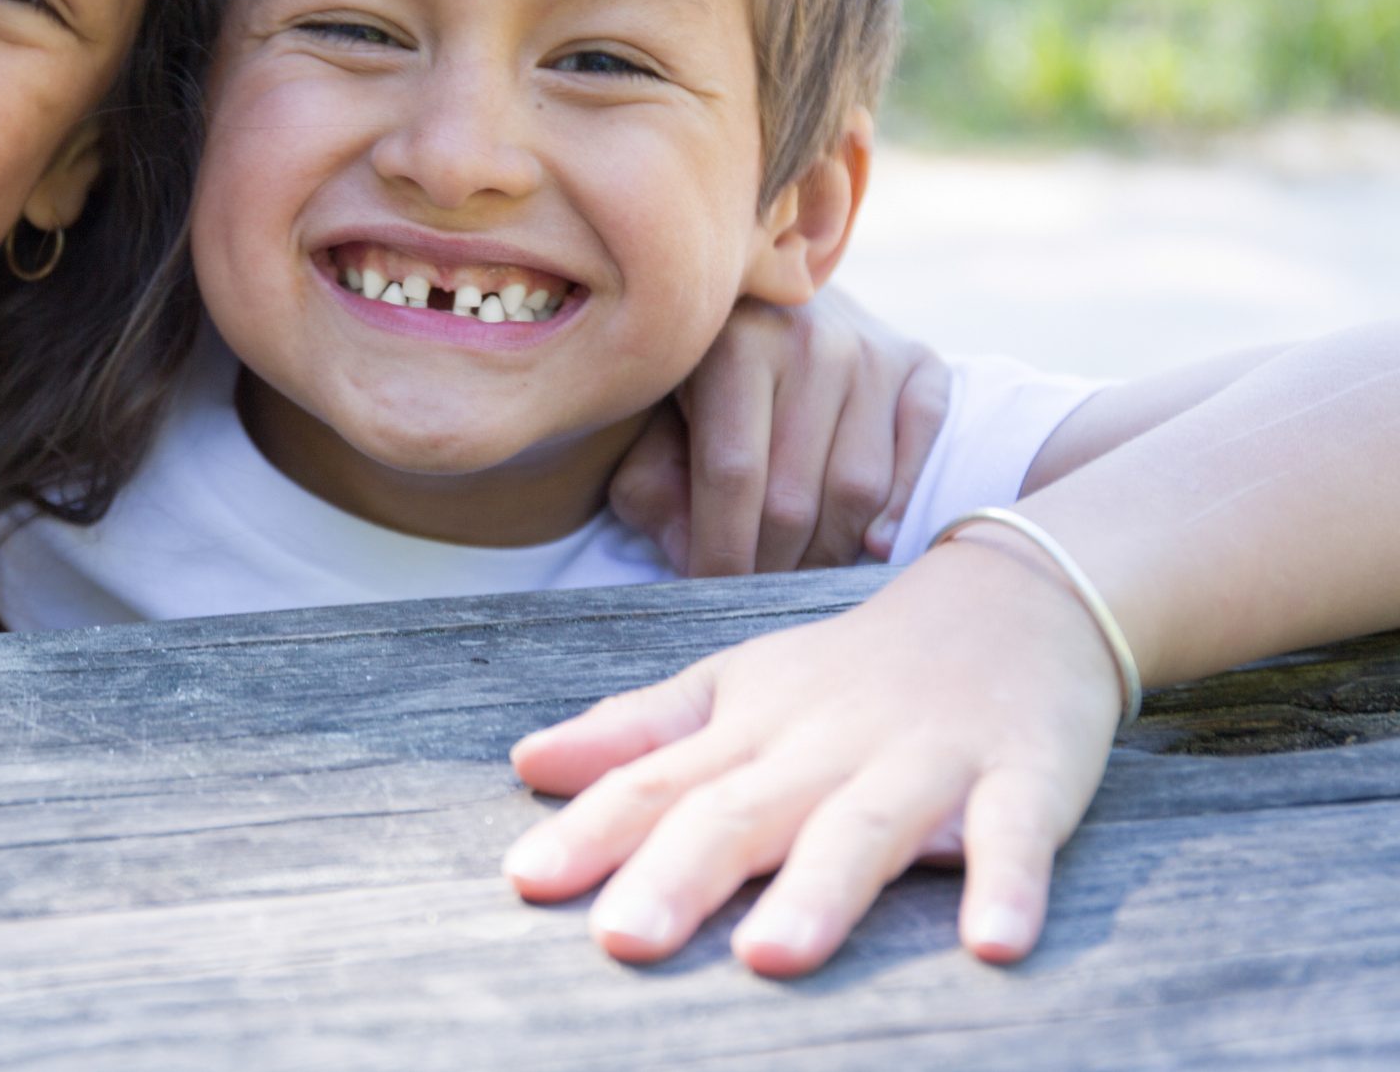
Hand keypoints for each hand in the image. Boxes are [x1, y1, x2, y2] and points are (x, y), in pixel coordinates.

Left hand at [500, 530, 1123, 974]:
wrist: (1016, 598)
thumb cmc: (853, 670)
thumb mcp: (736, 686)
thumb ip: (638, 731)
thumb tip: (525, 762)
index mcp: (751, 726)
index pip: (656, 780)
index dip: (591, 829)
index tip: (526, 881)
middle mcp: (826, 744)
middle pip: (744, 809)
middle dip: (680, 874)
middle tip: (621, 940)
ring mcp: (927, 760)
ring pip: (864, 825)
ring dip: (819, 890)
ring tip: (769, 954)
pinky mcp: (1026, 777)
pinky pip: (1014, 835)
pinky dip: (1007, 885)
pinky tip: (994, 945)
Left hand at [607, 287, 948, 574]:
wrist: (774, 303)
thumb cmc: (701, 377)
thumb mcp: (655, 421)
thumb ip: (656, 487)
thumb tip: (693, 558)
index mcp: (733, 346)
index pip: (733, 472)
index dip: (721, 548)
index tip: (709, 594)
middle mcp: (809, 342)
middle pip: (795, 493)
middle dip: (770, 565)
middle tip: (752, 597)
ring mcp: (871, 352)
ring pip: (858, 487)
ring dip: (827, 553)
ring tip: (797, 577)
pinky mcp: (921, 366)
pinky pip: (921, 450)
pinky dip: (902, 509)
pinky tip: (872, 545)